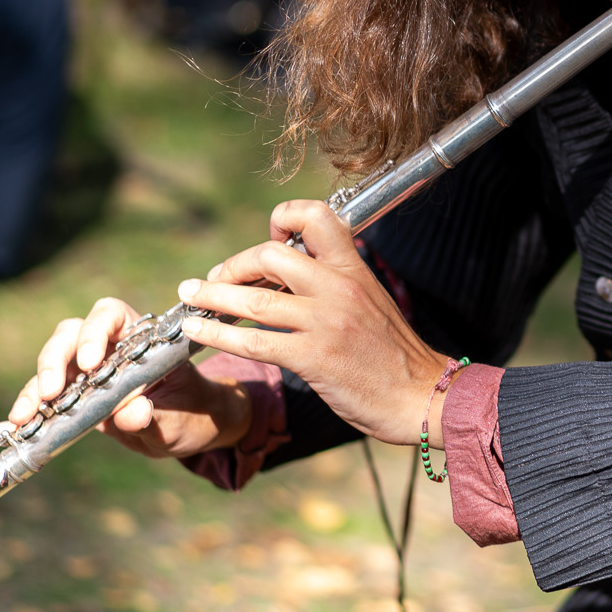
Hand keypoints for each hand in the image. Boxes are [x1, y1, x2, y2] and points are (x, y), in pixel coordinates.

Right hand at [6, 298, 253, 458]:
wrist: (188, 431)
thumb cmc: (190, 414)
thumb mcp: (178, 420)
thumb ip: (155, 416)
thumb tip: (132, 412)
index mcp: (139, 337)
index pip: (111, 314)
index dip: (95, 331)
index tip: (91, 363)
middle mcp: (109, 347)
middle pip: (69, 335)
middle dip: (54, 360)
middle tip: (50, 392)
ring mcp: (86, 371)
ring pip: (50, 364)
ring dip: (33, 388)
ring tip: (23, 417)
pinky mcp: (72, 397)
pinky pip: (43, 398)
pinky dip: (27, 410)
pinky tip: (11, 429)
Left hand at [178, 200, 451, 447]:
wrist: (422, 395)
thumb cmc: (394, 353)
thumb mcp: (371, 301)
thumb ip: (336, 283)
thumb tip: (294, 274)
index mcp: (355, 268)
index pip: (316, 216)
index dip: (284, 218)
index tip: (269, 240)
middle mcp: (339, 287)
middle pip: (271, 255)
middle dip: (233, 265)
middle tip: (213, 280)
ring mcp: (326, 322)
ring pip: (255, 298)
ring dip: (212, 297)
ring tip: (189, 296)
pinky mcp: (314, 358)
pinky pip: (255, 341)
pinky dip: (218, 335)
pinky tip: (198, 333)